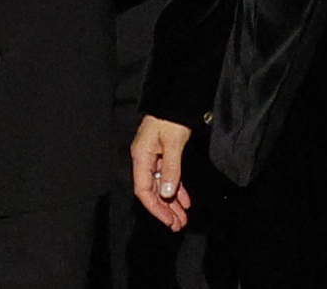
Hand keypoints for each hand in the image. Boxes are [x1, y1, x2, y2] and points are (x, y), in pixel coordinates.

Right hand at [130, 116, 193, 230]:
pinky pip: (168, 177)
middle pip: (152, 191)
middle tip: (178, 225)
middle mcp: (144, 160)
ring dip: (172, 203)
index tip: (169, 221)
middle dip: (164, 210)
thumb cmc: (170, 120)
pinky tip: (185, 201)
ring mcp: (153, 158)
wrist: (174, 101)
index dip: (155, 208)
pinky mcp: (162, 156)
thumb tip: (168, 194)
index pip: (143, 190)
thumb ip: (171, 169)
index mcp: (141, 157)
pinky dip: (176, 190)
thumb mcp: (172, 144)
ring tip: (183, 218)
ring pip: (161, 186)